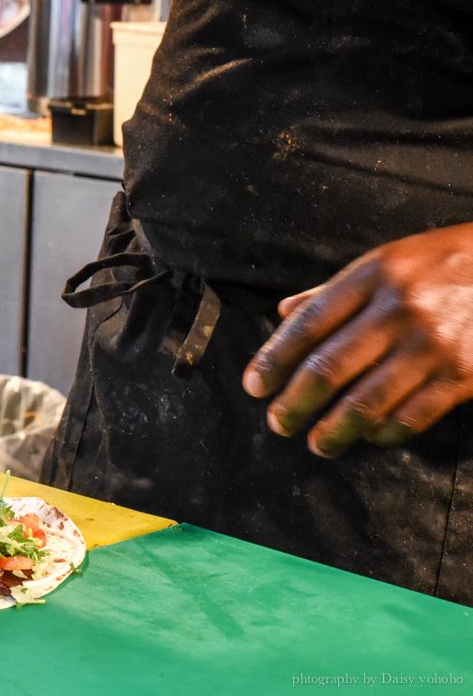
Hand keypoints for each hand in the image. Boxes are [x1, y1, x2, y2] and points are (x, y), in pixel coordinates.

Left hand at [242, 222, 472, 457]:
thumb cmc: (443, 265)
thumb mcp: (386, 262)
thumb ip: (334, 291)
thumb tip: (283, 313)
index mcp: (372, 278)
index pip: (308, 325)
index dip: (274, 359)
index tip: (254, 385)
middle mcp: (398, 311)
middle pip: (329, 368)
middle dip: (294, 403)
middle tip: (277, 422)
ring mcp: (431, 346)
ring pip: (366, 402)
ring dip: (333, 430)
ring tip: (316, 443)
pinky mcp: (463, 376)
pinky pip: (411, 416)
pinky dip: (384, 432)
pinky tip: (368, 436)